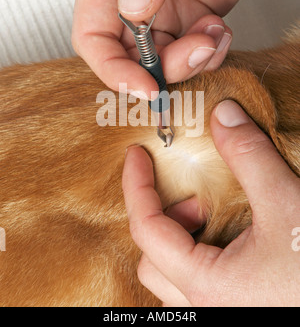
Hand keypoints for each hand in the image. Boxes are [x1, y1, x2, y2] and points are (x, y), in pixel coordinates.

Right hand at [72, 0, 298, 97]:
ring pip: (163, 63)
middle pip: (130, 59)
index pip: (93, 37)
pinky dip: (210, 55)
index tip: (144, 86)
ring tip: (213, 34)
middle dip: (163, 68)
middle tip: (195, 51)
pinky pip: (192, 55)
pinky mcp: (192, 20)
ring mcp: (164, 12)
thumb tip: (133, 7)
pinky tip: (221, 31)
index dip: (114, 70)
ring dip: (192, 61)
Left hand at [122, 100, 299, 306]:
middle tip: (195, 198)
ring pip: (169, 277)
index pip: (145, 229)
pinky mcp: (233, 309)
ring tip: (211, 218)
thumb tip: (222, 115)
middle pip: (151, 258)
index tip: (136, 155)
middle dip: (163, 218)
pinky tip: (226, 241)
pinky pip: (191, 286)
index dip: (136, 186)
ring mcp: (217, 312)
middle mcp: (204, 307)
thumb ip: (250, 158)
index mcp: (207, 284)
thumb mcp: (288, 204)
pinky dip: (196, 255)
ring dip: (179, 240)